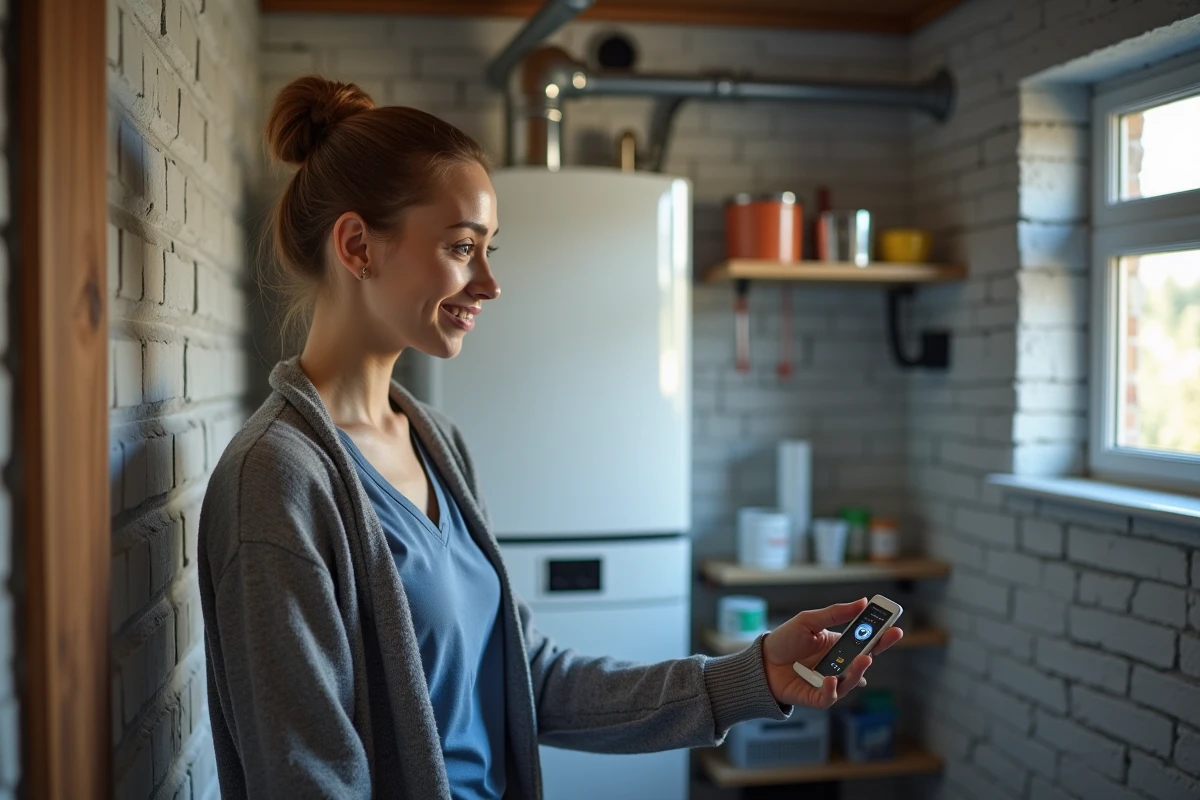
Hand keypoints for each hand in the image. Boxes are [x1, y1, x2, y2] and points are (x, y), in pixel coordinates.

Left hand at [761, 598, 902, 708]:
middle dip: (875, 653)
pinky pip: (830, 698)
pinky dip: (831, 690)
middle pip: (863, 663)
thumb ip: (835, 614)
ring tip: (862, 659)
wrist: (761, 661)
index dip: (882, 637)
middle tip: (883, 643)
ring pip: (850, 682)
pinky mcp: (816, 697)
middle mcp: (838, 666)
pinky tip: (829, 679)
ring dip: (857, 671)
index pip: (867, 642)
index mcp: (840, 646)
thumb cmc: (785, 640)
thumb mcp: (809, 621)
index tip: (896, 628)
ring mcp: (829, 683)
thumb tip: (862, 602)